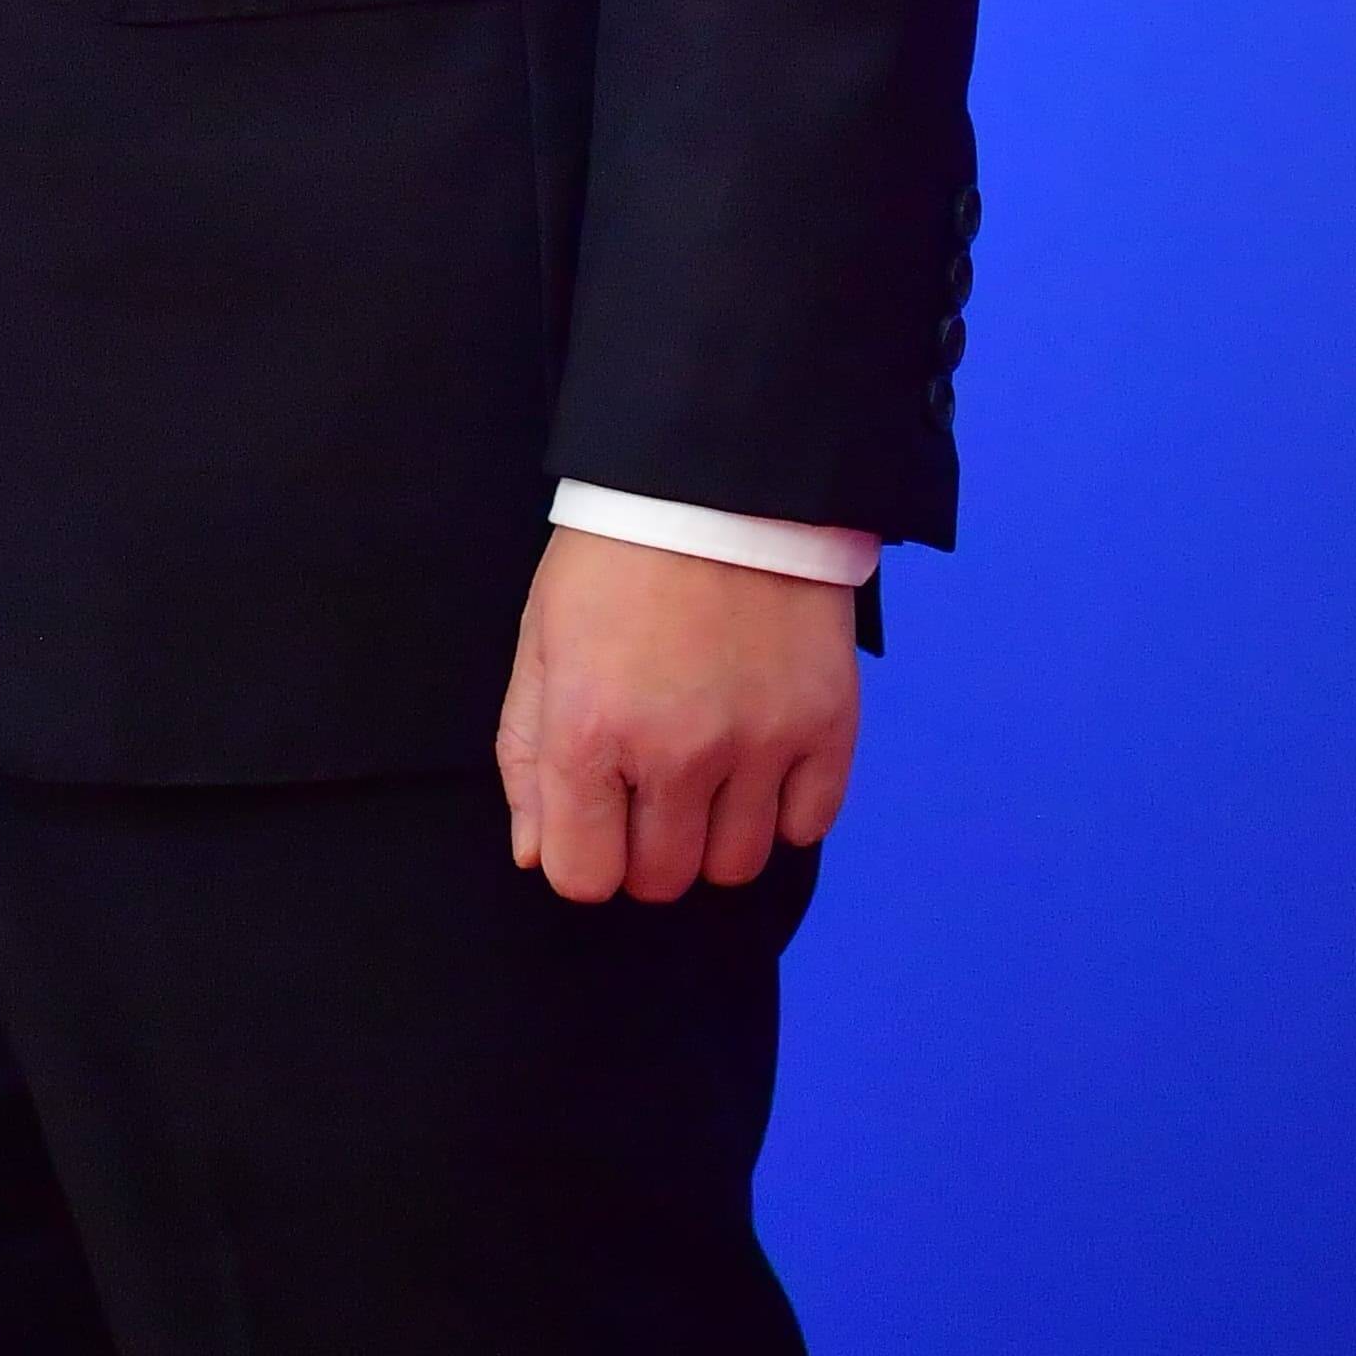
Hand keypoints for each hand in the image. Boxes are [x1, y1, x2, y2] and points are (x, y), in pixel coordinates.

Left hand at [496, 530, 859, 903]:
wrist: (717, 476)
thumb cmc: (615, 557)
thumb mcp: (541, 640)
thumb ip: (527, 754)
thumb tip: (535, 854)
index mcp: (590, 730)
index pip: (584, 878)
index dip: (582, 854)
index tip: (592, 814)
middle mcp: (677, 753)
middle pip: (663, 879)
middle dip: (646, 846)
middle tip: (648, 781)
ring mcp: (760, 744)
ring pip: (737, 865)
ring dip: (715, 832)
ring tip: (707, 765)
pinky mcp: (827, 726)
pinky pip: (808, 827)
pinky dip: (784, 807)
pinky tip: (760, 753)